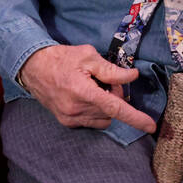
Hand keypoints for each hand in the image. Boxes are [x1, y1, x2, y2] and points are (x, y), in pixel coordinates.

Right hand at [18, 44, 155, 132]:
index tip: (150, 126)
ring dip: (105, 107)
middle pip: (111, 111)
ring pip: (103, 119)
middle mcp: (76, 109)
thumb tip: (132, 77)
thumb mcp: (87, 56)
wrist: (32, 67)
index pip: (114, 108)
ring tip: (93, 88)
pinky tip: (85, 96)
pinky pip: (92, 121)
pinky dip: (95, 111)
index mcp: (82, 91)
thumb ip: (111, 69)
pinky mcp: (66, 122)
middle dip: (115, 97)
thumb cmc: (60, 58)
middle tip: (105, 81)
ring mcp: (70, 118)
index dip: (135, 118)